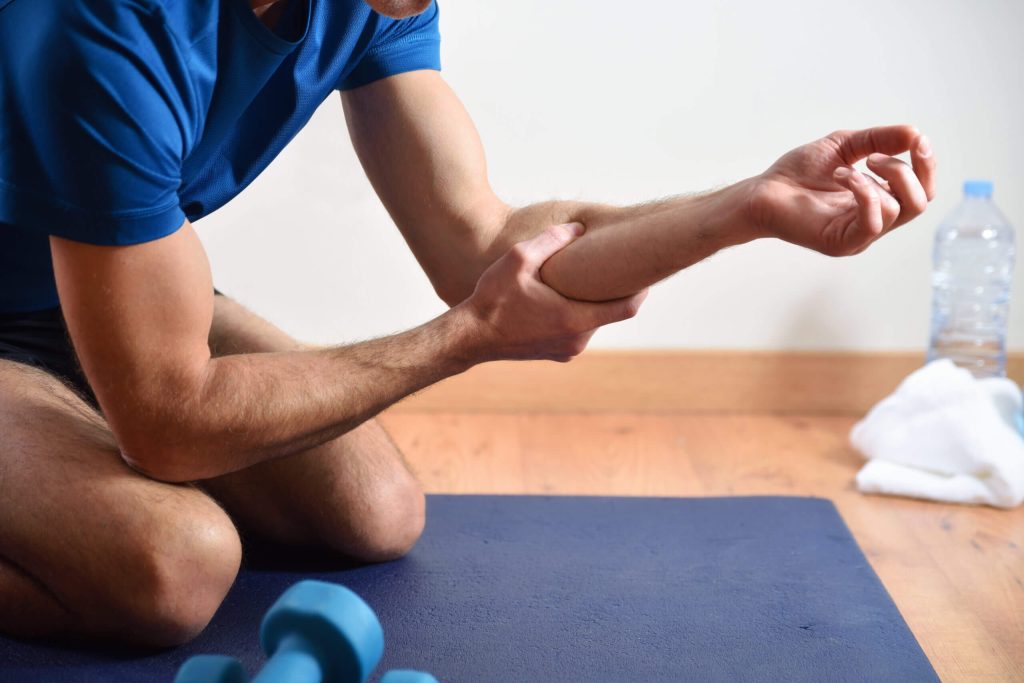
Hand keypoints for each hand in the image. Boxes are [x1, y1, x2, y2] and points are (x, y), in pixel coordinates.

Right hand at [457, 223, 647, 362]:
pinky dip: (576, 314)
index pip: (628, 307)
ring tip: (585, 279)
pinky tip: (562, 298)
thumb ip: (551, 240)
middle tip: (613, 267)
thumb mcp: (518, 259)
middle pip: (610, 312)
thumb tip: (579, 228)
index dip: (642, 289)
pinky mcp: (557, 354)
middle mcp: (576, 340)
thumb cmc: (492, 298)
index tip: (647, 272)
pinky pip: (577, 331)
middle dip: (612, 290)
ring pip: (593, 321)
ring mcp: (567, 350)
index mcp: (574, 319)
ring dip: (591, 302)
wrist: (470, 337)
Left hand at [750, 125, 936, 255]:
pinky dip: (865, 193)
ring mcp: (858, 235)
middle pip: (920, 202)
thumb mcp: (844, 146)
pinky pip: (873, 222)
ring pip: (900, 210)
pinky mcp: (842, 243)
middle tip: (874, 156)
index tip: (916, 140)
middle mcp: (873, 221)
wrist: (762, 191)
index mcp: (878, 201)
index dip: (927, 164)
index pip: (921, 190)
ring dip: (879, 179)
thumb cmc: (797, 173)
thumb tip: (916, 133)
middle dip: (907, 171)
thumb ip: (879, 139)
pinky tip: (842, 177)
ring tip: (845, 169)